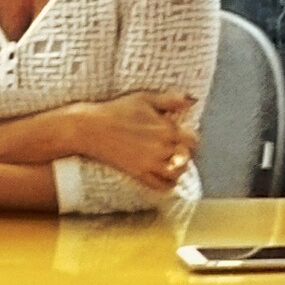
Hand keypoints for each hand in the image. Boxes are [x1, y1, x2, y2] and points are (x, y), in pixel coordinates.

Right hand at [67, 90, 197, 187]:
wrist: (91, 127)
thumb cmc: (117, 110)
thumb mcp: (145, 99)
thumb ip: (170, 100)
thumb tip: (191, 101)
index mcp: (166, 129)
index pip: (193, 140)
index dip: (189, 139)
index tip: (182, 137)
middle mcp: (162, 148)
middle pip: (186, 158)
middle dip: (184, 154)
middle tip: (176, 150)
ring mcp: (150, 163)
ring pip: (176, 173)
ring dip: (178, 169)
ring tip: (172, 163)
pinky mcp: (139, 173)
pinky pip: (161, 186)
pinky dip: (167, 184)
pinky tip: (165, 177)